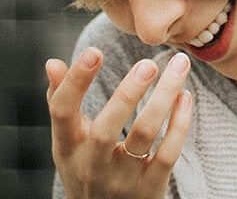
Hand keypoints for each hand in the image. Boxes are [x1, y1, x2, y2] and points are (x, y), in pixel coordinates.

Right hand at [46, 48, 192, 198]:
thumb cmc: (86, 168)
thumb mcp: (68, 143)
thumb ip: (60, 102)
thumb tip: (51, 63)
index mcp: (68, 147)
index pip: (62, 112)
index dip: (75, 82)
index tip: (94, 51)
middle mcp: (92, 164)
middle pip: (106, 128)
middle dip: (128, 94)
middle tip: (149, 63)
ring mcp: (122, 178)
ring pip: (143, 135)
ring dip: (163, 99)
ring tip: (179, 66)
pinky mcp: (150, 187)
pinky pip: (167, 153)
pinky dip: (179, 124)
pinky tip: (185, 97)